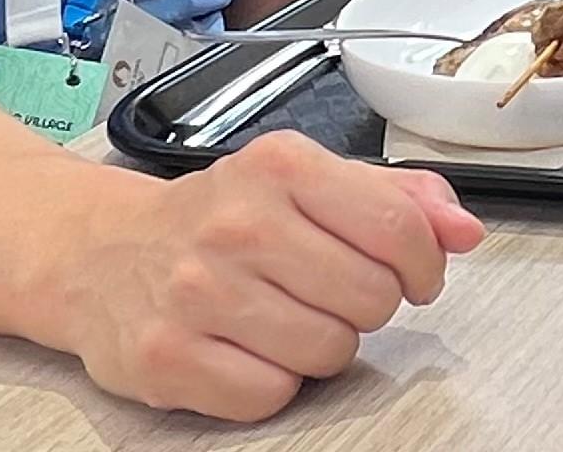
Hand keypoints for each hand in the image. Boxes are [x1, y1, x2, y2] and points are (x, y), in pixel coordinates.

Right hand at [46, 131, 482, 421]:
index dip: (423, 264)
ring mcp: (196, 293)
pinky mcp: (166, 358)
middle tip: (329, 293)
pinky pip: (271, 395)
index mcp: (279, 167)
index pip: (398, 227)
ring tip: (285, 319)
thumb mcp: (304, 181)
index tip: (414, 274)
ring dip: (322, 346)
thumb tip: (463, 229)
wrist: (99, 252)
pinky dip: (271, 384)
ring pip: (328, 351)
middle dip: (366, 305)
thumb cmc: (215, 217)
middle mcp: (236, 225)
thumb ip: (396, 198)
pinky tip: (248, 350)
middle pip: (371, 298)